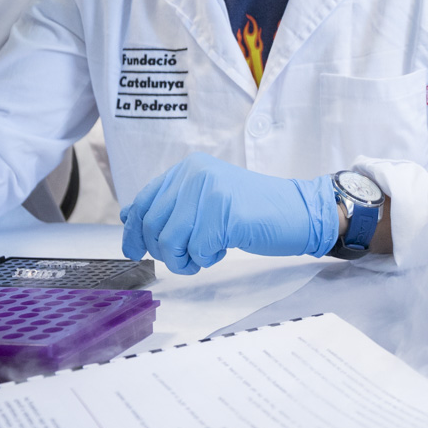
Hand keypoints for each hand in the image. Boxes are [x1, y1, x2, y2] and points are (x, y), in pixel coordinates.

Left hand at [122, 154, 336, 273]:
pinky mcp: (226, 214)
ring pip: (171, 240)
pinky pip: (198, 250)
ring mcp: (211, 192)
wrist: (298, 211)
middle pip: (153, 225)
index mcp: (188, 168)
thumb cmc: (252, 211)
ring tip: (204, 256)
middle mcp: (195, 174)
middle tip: (187, 257)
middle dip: (165, 251)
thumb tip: (129, 216)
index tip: (134, 250)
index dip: (134, 231)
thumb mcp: (206, 199)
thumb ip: (171, 204)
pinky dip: (208, 259)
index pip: (144, 201)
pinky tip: (224, 249)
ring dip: (185, 259)